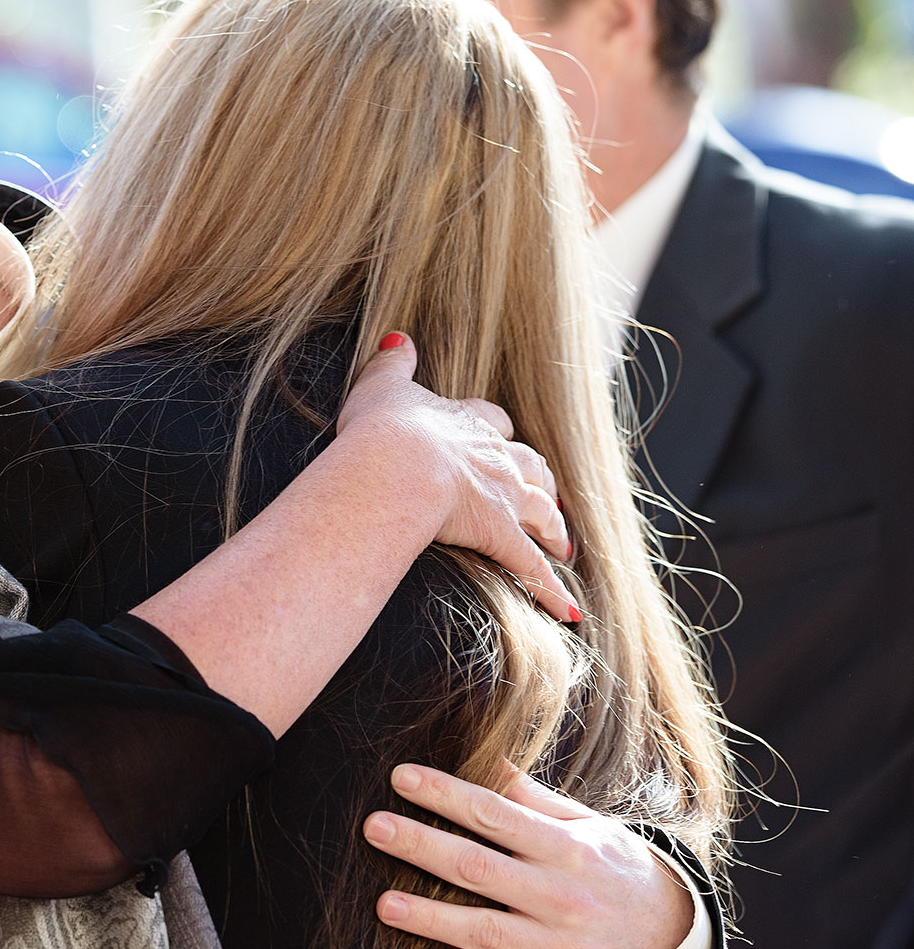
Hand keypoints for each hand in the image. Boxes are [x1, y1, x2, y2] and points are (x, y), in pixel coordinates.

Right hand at [336, 333, 575, 620]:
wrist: (395, 466)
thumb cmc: (383, 429)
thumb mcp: (381, 386)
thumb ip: (393, 362)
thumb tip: (397, 337)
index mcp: (468, 424)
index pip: (494, 422)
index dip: (497, 432)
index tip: (500, 438)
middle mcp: (496, 459)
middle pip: (532, 468)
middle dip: (541, 483)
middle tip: (547, 499)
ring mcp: (504, 498)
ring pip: (543, 512)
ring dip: (556, 530)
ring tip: (564, 547)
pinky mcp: (502, 536)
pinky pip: (534, 569)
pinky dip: (552, 591)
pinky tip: (569, 611)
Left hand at [364, 762, 696, 948]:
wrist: (673, 937)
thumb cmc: (614, 868)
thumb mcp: (586, 826)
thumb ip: (533, 798)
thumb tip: (487, 757)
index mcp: (568, 848)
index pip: (496, 815)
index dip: (446, 795)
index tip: (401, 778)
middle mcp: (563, 896)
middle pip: (480, 869)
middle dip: (424, 846)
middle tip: (375, 827)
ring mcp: (560, 946)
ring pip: (484, 930)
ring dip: (431, 918)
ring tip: (383, 903)